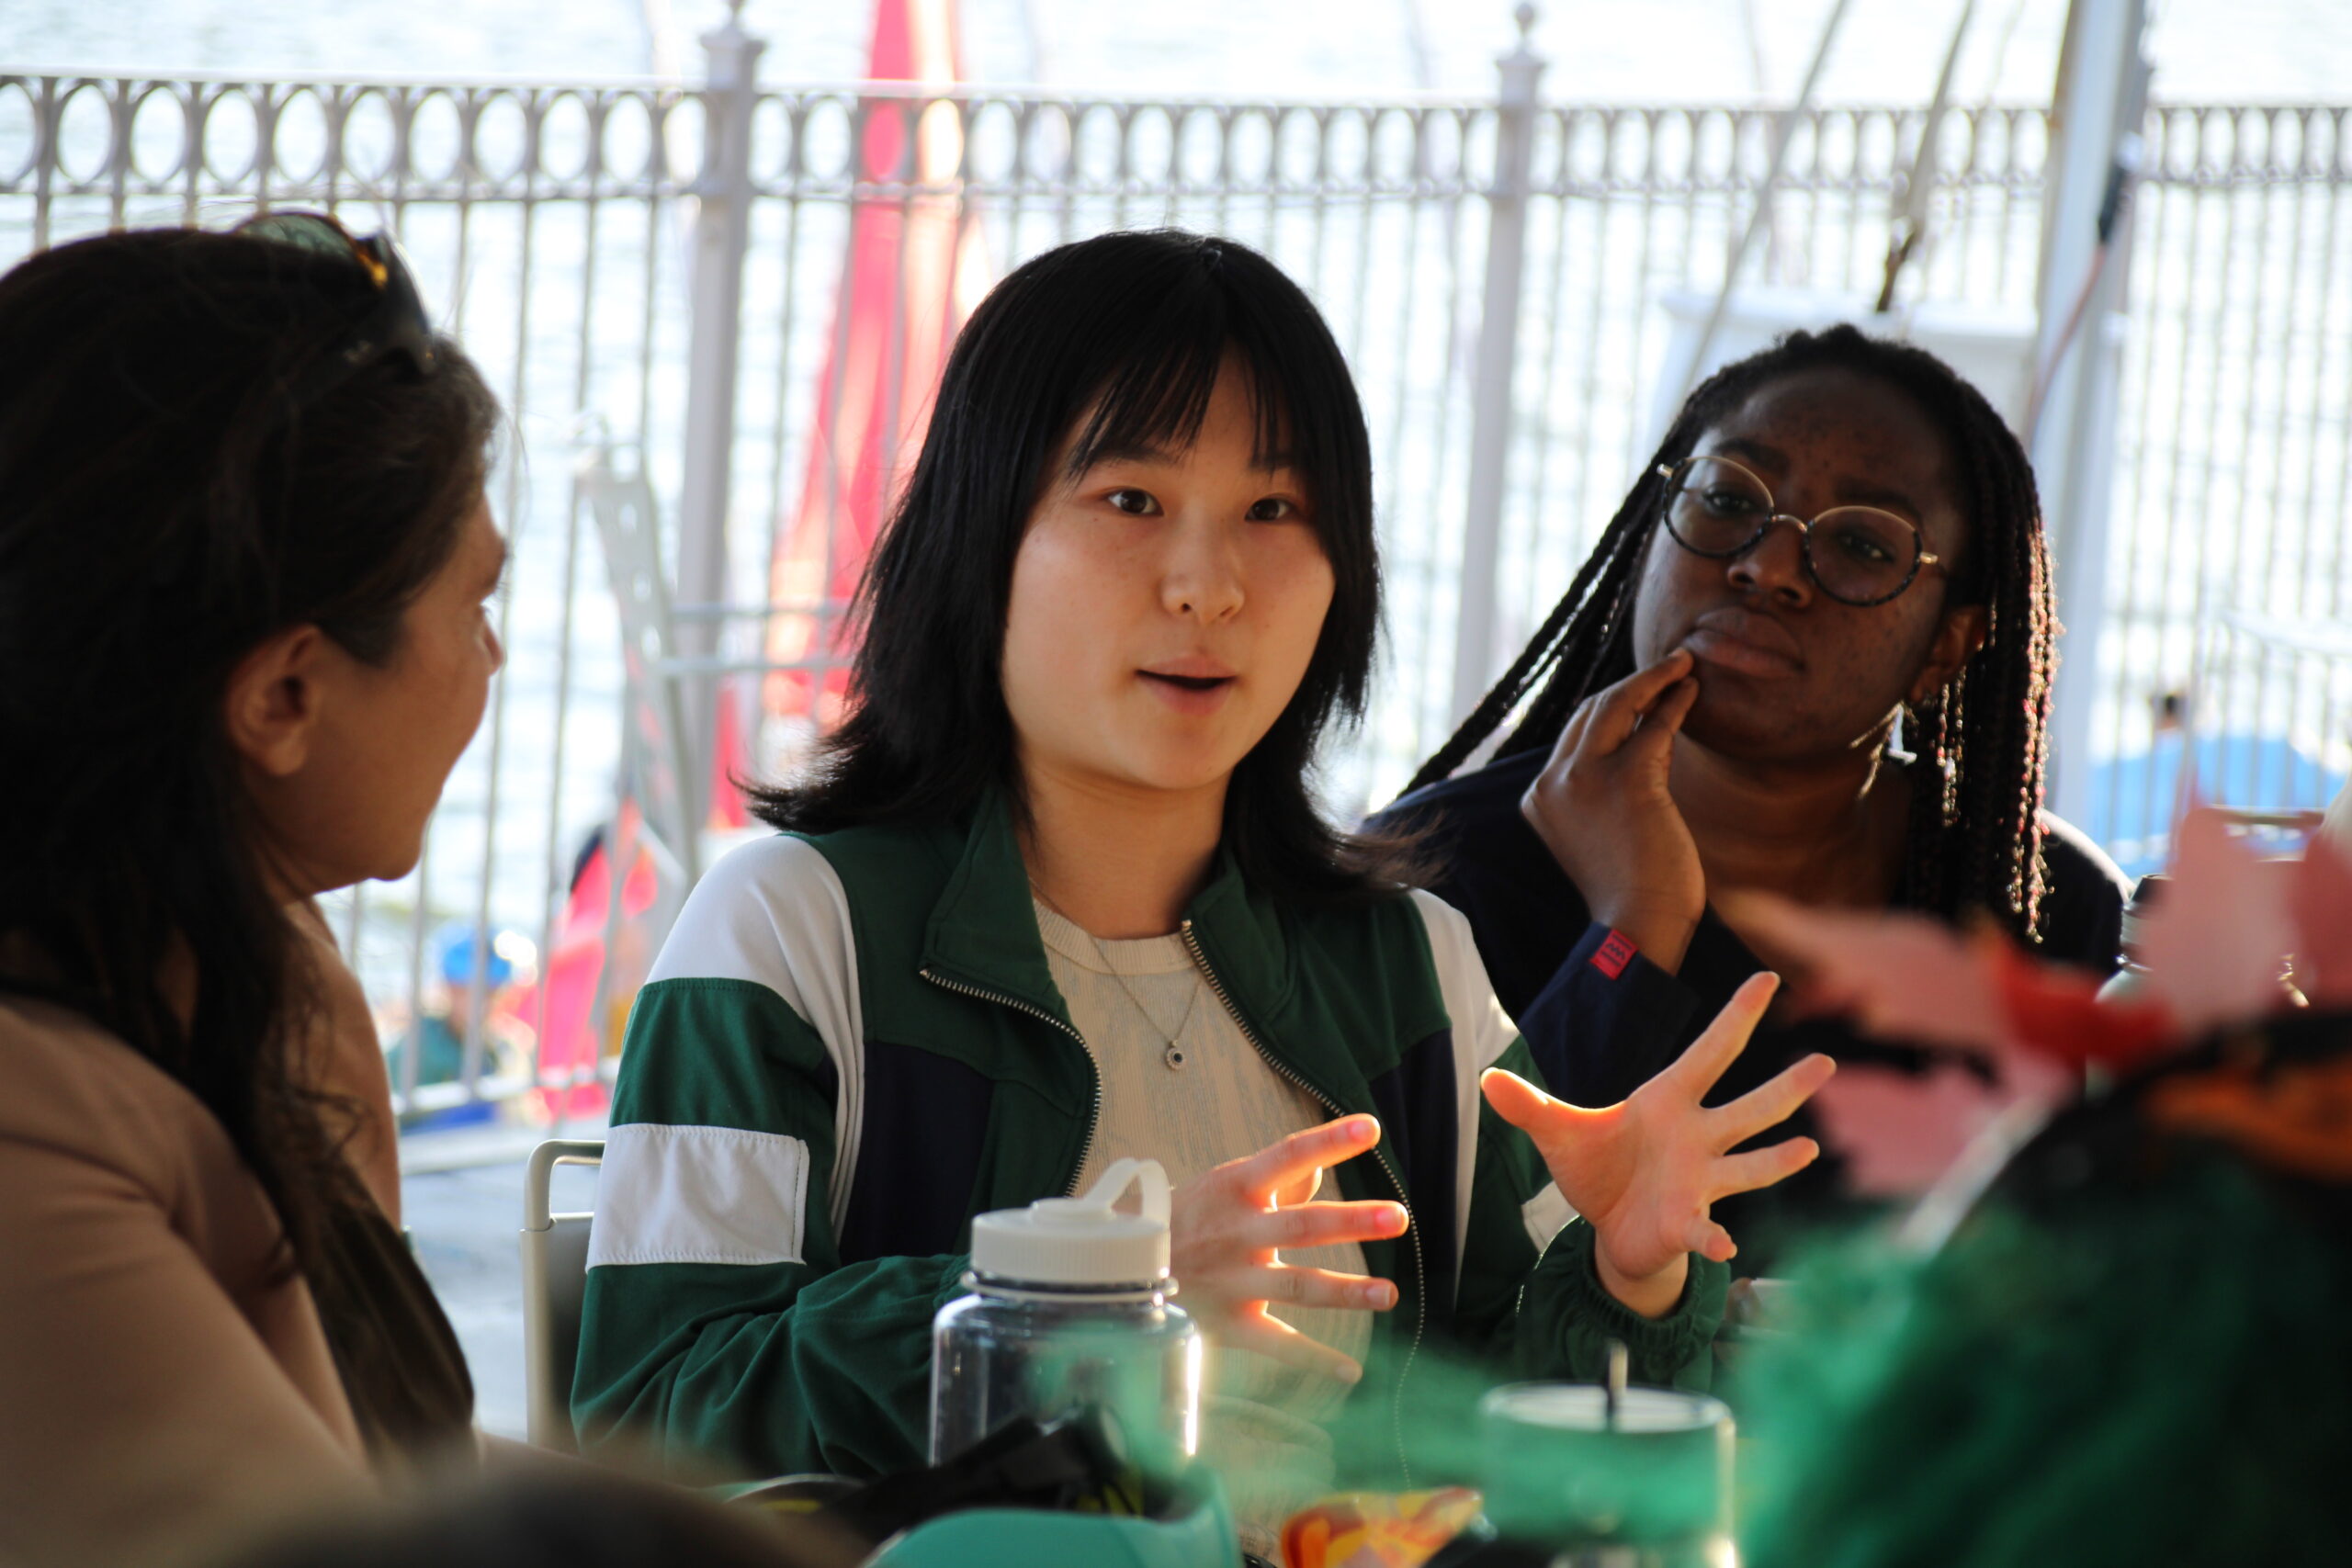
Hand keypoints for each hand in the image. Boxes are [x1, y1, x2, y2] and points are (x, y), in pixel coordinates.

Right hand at [1167, 1115, 1410, 1383]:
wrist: (1123, 1267)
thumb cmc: (1187, 1218)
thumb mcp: (1224, 1184)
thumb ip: (1278, 1177)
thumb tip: (1320, 1164)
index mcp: (1236, 1188)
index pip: (1288, 1155)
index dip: (1330, 1141)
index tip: (1370, 1129)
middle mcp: (1238, 1232)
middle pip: (1302, 1225)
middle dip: (1351, 1222)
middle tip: (1398, 1218)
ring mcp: (1235, 1280)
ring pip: (1297, 1286)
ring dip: (1346, 1292)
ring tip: (1390, 1294)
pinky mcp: (1230, 1324)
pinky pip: (1276, 1345)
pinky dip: (1312, 1360)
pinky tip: (1351, 1371)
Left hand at [1481, 974, 1832, 1317]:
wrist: (1606, 1228)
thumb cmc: (1597, 1169)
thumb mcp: (1559, 1133)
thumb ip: (1529, 1105)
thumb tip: (1486, 1079)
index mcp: (1668, 1101)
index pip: (1710, 1051)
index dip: (1736, 1015)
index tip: (1766, 978)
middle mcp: (1696, 1136)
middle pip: (1748, 1107)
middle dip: (1786, 1087)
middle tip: (1827, 1061)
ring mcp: (1699, 1180)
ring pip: (1749, 1164)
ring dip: (1778, 1160)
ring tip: (1808, 1146)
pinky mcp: (1687, 1222)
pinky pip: (1705, 1227)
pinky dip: (1712, 1236)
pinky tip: (1725, 1246)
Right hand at [1520, 648, 1705, 972]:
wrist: (1639, 922)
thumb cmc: (1630, 890)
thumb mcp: (1598, 833)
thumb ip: (1600, 794)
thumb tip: (1639, 744)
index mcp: (1540, 797)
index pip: (1572, 735)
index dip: (1608, 707)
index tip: (1639, 692)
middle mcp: (1553, 781)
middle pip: (1590, 711)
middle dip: (1631, 684)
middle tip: (1667, 665)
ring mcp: (1584, 777)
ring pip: (1617, 705)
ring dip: (1654, 679)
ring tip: (1683, 665)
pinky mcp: (1626, 777)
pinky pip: (1654, 726)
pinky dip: (1675, 703)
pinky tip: (1691, 691)